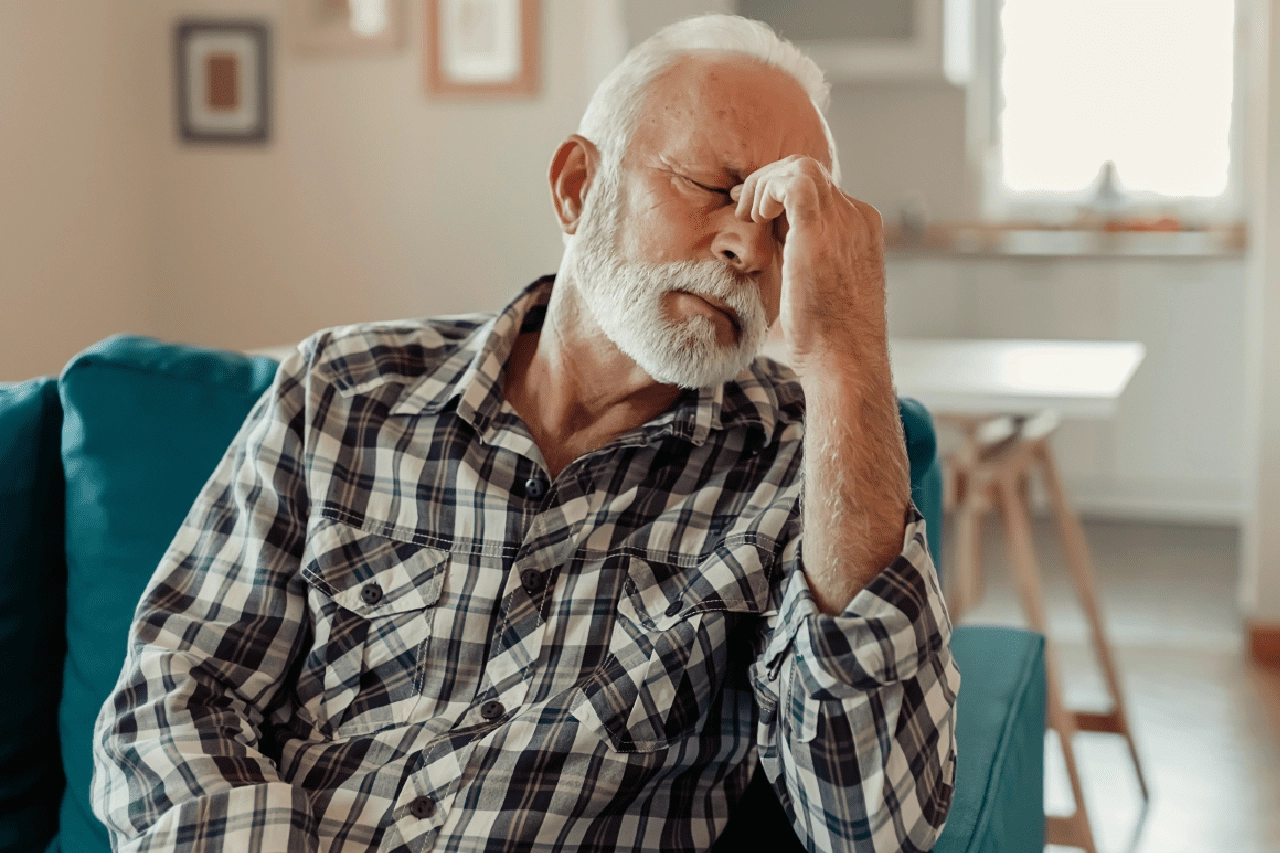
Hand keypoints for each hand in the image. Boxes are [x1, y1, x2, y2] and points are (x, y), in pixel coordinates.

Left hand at [730, 156, 885, 375]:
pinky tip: (757, 218)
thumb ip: (806, 260)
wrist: (845, 360)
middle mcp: (856, 219)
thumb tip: (775, 250)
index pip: (818, 191)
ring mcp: (843, 222)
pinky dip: (768, 190)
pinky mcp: (820, 230)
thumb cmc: (828, 339)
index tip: (754, 213)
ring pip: (800, 167)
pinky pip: (794, 181)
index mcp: (860, 230)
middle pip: (808, 173)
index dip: (780, 195)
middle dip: (769, 183)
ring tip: (750, 216)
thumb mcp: (821, 289)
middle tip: (744, 209)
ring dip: (765, 184)